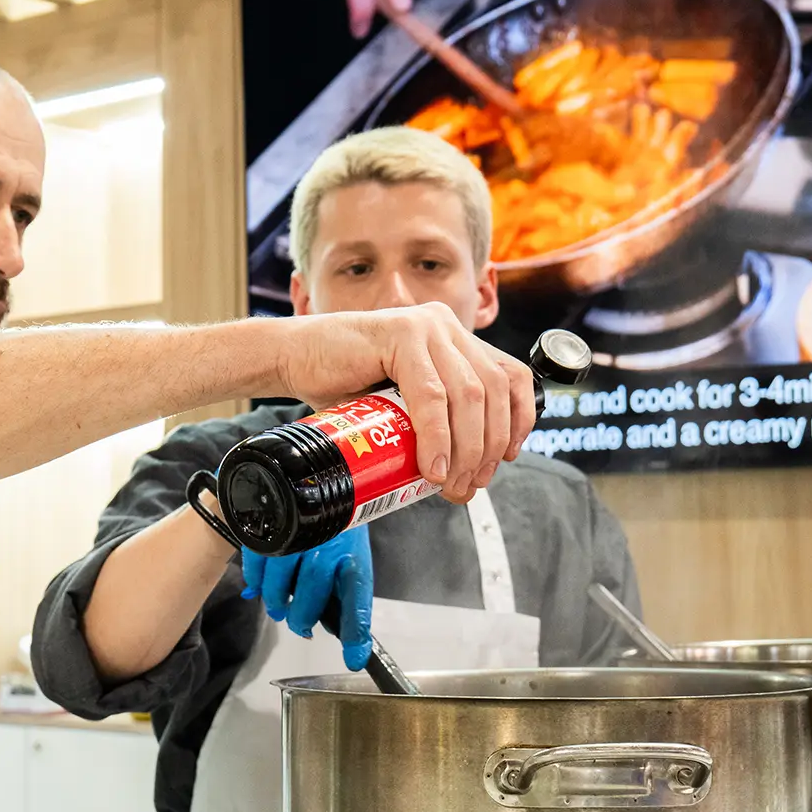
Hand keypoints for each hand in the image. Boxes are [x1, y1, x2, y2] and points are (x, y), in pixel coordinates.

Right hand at [241, 526, 373, 670]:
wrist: (312, 478)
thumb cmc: (336, 528)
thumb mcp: (349, 557)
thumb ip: (346, 598)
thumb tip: (353, 648)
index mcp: (352, 554)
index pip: (357, 598)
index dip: (356, 632)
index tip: (354, 657)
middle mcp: (327, 544)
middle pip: (309, 593)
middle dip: (301, 617)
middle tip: (299, 625)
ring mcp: (296, 533)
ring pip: (279, 581)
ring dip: (275, 601)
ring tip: (278, 607)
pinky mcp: (271, 525)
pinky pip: (256, 564)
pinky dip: (256, 582)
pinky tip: (260, 586)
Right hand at [276, 302, 536, 502]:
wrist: (291, 359)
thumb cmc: (341, 385)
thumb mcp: (400, 403)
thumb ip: (433, 421)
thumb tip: (465, 476)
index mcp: (453, 339)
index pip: (511, 375)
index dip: (519, 418)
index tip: (509, 455)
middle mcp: (445, 327)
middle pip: (494, 391)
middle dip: (489, 446)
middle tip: (468, 484)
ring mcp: (425, 327)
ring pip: (470, 395)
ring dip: (467, 448)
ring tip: (448, 483)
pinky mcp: (400, 335)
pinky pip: (432, 395)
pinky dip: (437, 437)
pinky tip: (431, 466)